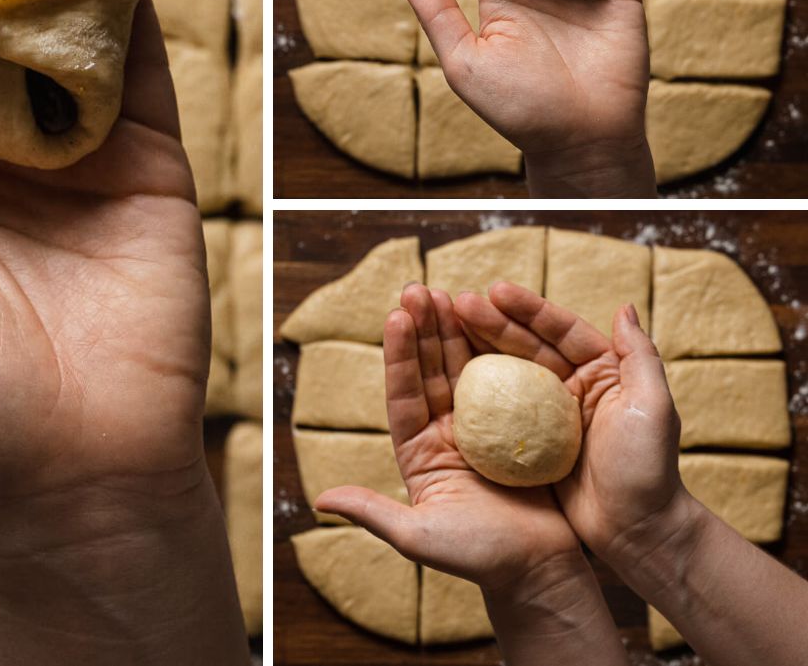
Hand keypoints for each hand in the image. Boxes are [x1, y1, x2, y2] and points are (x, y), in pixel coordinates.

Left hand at [315, 284, 578, 593]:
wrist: (538, 572)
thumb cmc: (477, 559)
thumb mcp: (417, 536)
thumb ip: (372, 512)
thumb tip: (321, 499)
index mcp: (420, 450)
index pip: (403, 393)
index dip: (399, 356)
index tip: (395, 317)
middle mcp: (447, 432)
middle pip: (432, 370)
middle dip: (425, 329)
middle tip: (418, 288)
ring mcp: (483, 425)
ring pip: (465, 368)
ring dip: (456, 330)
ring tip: (450, 293)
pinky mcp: (519, 425)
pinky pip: (506, 380)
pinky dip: (498, 350)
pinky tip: (493, 321)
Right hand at [454, 283, 682, 568]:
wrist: (639, 535)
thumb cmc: (648, 470)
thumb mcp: (654, 408)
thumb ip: (640, 356)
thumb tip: (624, 307)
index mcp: (602, 371)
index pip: (560, 330)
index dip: (527, 309)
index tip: (494, 291)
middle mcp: (574, 386)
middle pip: (527, 345)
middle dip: (492, 321)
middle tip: (456, 303)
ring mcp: (550, 416)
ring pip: (509, 372)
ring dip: (478, 348)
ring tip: (445, 326)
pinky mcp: (533, 445)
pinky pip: (499, 411)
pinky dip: (477, 392)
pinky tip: (450, 375)